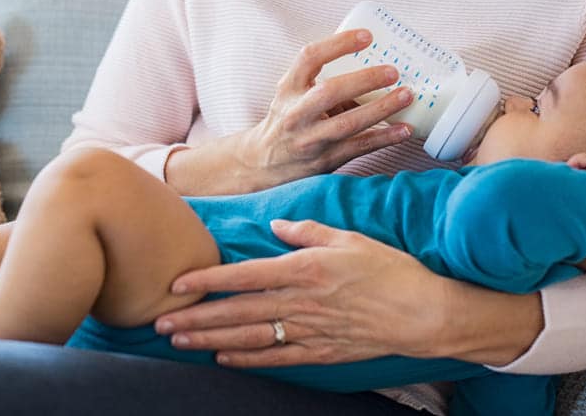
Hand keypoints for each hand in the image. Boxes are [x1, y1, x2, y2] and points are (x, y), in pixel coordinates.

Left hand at [153, 219, 447, 367]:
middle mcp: (301, 302)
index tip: (177, 284)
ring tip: (180, 341)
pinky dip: (248, 359)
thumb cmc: (389, 270)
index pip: (244, 275)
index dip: (207, 280)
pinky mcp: (321, 352)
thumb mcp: (349, 238)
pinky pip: (277, 358)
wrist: (424, 313)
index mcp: (304, 269)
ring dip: (211, 339)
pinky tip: (224, 358)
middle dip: (196, 318)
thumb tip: (276, 227)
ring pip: (249, 337)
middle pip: (237, 311)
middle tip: (161, 322)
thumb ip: (307, 231)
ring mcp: (310, 330)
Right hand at [232, 29, 413, 189]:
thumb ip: (321, 80)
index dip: (338, 44)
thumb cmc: (288, 120)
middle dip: (364, 80)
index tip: (367, 36)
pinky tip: (405, 129)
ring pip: (348, 123)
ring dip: (381, 109)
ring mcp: (310, 139)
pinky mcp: (325, 160)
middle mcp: (296, 113)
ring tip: (406, 95)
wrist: (265, 163)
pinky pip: (359, 147)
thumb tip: (371, 64)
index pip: (309, 57)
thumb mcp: (293, 94)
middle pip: (330, 92)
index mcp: (289, 88)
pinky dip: (385, 137)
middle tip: (393, 71)